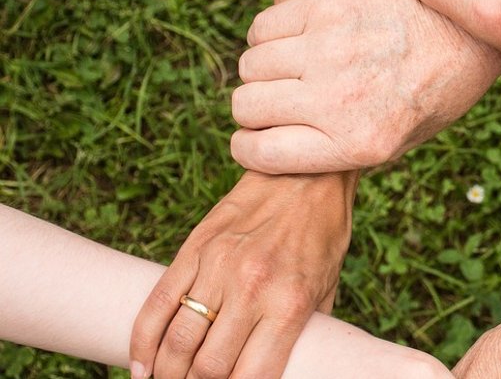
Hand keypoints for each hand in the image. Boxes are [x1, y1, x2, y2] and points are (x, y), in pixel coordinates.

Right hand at [130, 171, 356, 378]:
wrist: (306, 174)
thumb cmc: (322, 235)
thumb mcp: (328, 288)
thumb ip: (306, 331)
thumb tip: (294, 368)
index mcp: (290, 304)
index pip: (252, 376)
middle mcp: (251, 288)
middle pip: (208, 366)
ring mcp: (218, 266)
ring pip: (177, 340)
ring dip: (166, 374)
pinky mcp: (194, 248)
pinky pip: (157, 303)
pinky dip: (142, 342)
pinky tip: (141, 366)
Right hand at [230, 0, 500, 174]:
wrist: (468, 33)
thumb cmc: (433, 93)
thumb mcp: (399, 143)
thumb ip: (340, 152)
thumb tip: (280, 152)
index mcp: (357, 144)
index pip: (260, 153)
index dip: (248, 148)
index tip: (254, 140)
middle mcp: (338, 100)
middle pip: (247, 107)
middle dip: (253, 111)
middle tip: (276, 104)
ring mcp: (330, 50)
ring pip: (250, 66)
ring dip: (261, 72)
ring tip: (289, 72)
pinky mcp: (329, 8)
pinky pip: (263, 27)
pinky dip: (266, 38)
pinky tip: (292, 43)